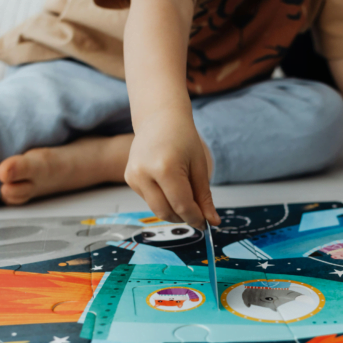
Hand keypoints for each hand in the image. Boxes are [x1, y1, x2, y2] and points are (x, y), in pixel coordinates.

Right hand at [125, 112, 219, 229]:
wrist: (159, 118)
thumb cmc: (182, 136)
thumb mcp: (199, 166)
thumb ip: (204, 196)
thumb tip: (212, 221)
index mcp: (165, 167)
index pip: (182, 205)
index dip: (196, 218)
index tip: (206, 223)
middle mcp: (144, 173)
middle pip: (166, 212)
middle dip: (184, 218)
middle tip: (199, 214)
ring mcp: (133, 176)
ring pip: (157, 209)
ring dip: (174, 211)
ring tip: (186, 195)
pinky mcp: (130, 179)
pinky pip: (150, 200)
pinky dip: (164, 200)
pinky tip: (171, 186)